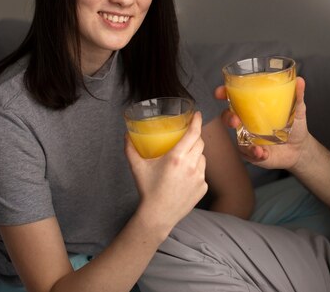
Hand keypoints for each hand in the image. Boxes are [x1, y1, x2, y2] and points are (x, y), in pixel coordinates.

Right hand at [125, 111, 207, 232]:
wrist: (158, 215)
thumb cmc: (148, 190)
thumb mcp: (138, 167)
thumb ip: (131, 149)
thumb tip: (126, 134)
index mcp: (177, 157)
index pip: (193, 133)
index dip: (197, 121)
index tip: (197, 114)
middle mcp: (191, 165)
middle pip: (199, 143)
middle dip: (195, 137)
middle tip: (187, 136)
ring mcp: (199, 177)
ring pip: (202, 157)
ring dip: (195, 154)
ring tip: (184, 158)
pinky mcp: (203, 187)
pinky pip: (202, 172)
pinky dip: (196, 170)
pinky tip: (184, 176)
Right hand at [214, 77, 310, 170]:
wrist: (300, 148)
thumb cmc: (295, 124)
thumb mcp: (297, 108)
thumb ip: (297, 95)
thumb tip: (300, 80)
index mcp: (252, 107)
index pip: (233, 98)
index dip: (223, 94)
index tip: (220, 93)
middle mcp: (246, 121)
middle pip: (228, 117)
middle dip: (228, 118)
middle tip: (235, 120)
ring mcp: (248, 137)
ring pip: (236, 138)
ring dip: (241, 141)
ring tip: (254, 146)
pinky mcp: (252, 152)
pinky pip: (248, 153)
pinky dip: (254, 154)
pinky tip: (262, 153)